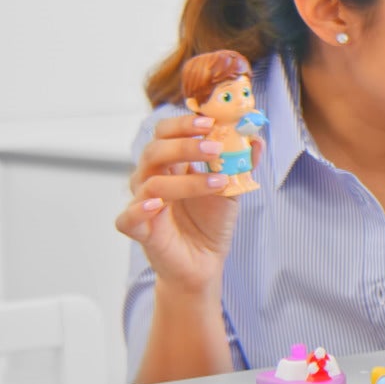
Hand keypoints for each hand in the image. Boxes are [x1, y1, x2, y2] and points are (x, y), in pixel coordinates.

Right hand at [112, 113, 261, 292]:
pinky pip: (127, 217)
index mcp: (170, 164)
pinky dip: (139, 209)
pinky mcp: (139, 230)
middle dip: (185, 146)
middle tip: (214, 148)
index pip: (166, 132)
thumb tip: (257, 138)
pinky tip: (157, 204)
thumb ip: (240, 164)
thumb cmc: (210, 222)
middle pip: (155, 151)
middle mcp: (151, 178)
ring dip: (187, 180)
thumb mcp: (231, 189)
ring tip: (218, 183)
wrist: (204, 262)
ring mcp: (142, 203)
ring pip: (151, 182)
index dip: (184, 124)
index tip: (210, 121)